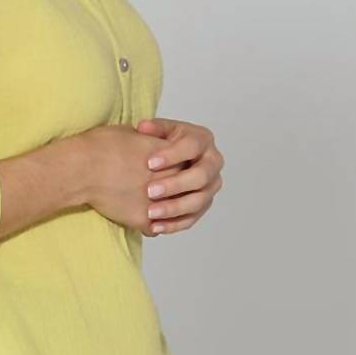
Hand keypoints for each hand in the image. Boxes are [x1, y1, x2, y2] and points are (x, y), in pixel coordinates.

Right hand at [73, 125, 173, 230]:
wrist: (82, 168)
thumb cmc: (101, 145)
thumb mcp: (131, 133)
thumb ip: (148, 141)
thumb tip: (149, 142)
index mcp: (167, 156)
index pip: (185, 166)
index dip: (178, 169)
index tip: (172, 172)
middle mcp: (166, 180)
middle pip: (182, 189)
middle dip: (176, 191)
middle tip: (168, 194)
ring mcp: (156, 201)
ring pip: (171, 213)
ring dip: (166, 213)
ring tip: (158, 212)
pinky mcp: (142, 219)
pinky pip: (155, 229)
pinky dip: (151, 228)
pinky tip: (148, 225)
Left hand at [136, 117, 222, 235]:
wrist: (171, 161)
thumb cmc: (164, 143)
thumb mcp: (160, 131)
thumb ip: (153, 129)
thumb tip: (143, 127)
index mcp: (203, 140)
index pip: (192, 147)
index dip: (172, 155)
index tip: (149, 163)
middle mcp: (213, 163)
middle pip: (201, 176)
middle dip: (175, 185)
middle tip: (150, 191)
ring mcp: (210, 187)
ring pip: (198, 201)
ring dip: (174, 208)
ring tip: (150, 212)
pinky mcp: (203, 205)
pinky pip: (191, 218)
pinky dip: (173, 225)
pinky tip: (154, 227)